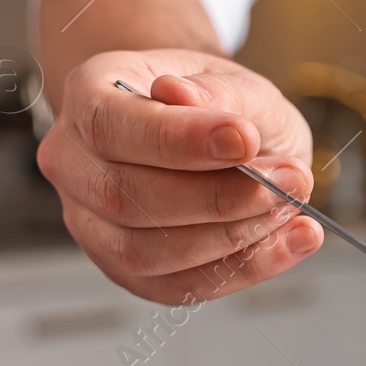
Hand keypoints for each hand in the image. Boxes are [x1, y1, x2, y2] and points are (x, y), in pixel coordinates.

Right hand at [37, 49, 321, 303]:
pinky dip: (243, 268)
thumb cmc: (219, 105)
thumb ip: (221, 90)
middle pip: (122, 196)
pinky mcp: (125, 270)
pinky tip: (292, 241)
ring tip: (290, 207)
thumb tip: (188, 98)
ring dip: (230, 236)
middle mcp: (74, 162)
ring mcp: (91, 223)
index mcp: (89, 95)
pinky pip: (176, 285)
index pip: (110, 125)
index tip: (244, 139)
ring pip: (142, 251)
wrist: (220, 135)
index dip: (178, 139)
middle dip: (217, 196)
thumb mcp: (237, 80)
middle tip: (289, 180)